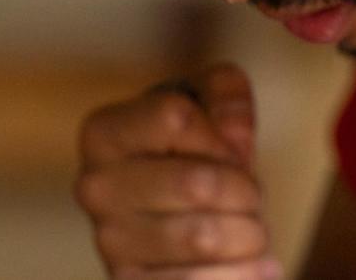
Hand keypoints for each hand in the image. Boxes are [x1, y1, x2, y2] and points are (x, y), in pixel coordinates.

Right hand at [75, 64, 282, 278]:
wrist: (182, 209)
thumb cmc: (197, 144)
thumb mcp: (211, 96)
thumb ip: (227, 94)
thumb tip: (233, 138)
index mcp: (103, 132)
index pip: (176, 118)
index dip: (221, 133)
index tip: (229, 148)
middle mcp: (96, 187)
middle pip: (196, 183)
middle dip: (245, 189)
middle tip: (252, 195)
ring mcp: (109, 242)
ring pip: (204, 237)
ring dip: (250, 233)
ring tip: (251, 228)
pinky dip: (245, 273)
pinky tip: (259, 264)